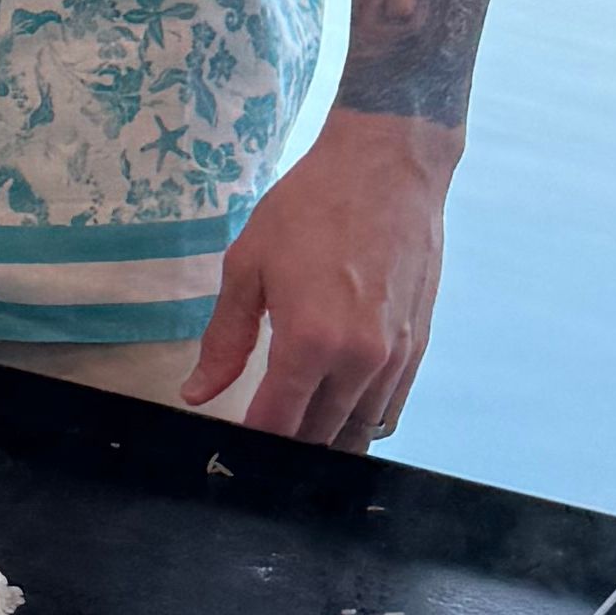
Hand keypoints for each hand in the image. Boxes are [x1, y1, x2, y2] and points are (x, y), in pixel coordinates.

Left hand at [183, 112, 458, 444]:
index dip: (253, 444)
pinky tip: (338, 410)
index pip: (277, 424)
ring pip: (358, 431)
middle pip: (319, 437)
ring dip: (326, 439)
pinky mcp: (417, 346)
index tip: (234, 446)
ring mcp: (394, 357)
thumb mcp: (249, 265)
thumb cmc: (311, 207)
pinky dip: (363, 420)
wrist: (388, 167)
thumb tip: (198, 393)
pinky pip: (390, 409)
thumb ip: (225, 338)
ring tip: (298, 430)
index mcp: (309, 342)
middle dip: (287, 446)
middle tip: (261, 440)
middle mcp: (358, 360)